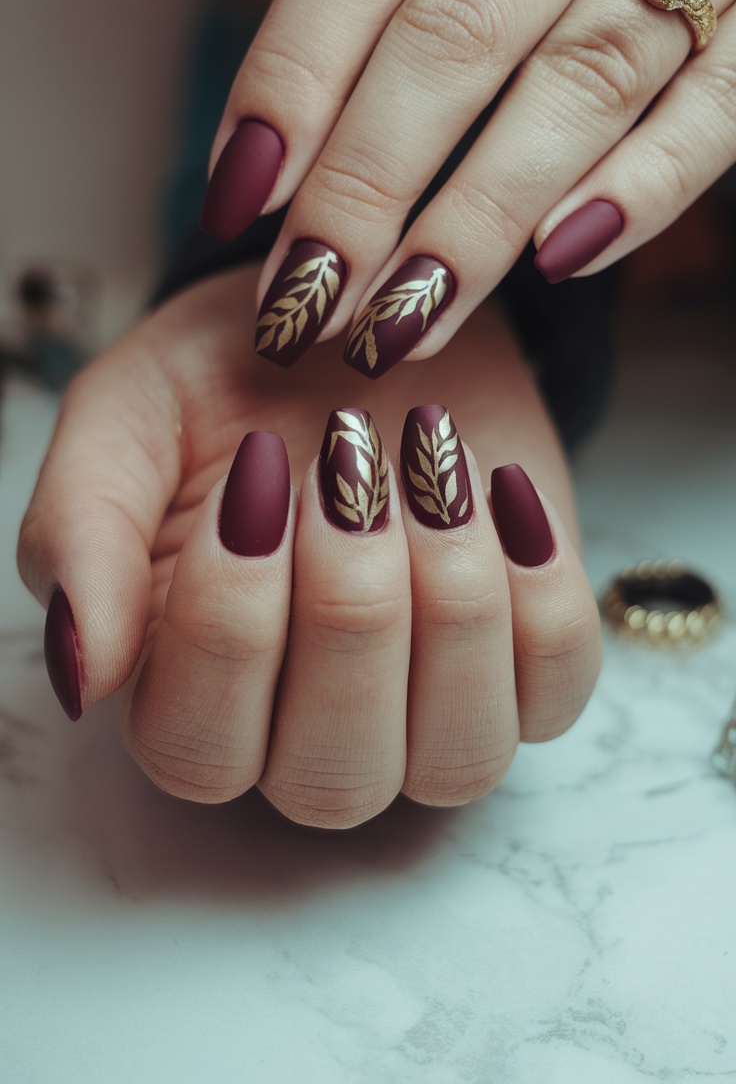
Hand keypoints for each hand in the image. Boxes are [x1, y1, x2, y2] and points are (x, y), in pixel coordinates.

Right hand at [18, 267, 599, 826]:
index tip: (254, 473)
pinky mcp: (527, 668)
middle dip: (349, 603)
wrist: (359, 320)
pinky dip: (541, 584)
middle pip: (334, 774)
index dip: (231, 619)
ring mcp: (430, 717)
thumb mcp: (125, 421)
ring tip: (432, 463)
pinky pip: (557, 689)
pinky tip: (500, 484)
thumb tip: (82, 672)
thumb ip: (81, 534)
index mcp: (185, 694)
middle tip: (348, 457)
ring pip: (457, 757)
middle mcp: (308, 737)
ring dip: (451, 596)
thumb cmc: (229, 384)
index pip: (200, 745)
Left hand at [188, 0, 735, 375]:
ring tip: (404, 319)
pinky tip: (558, 263)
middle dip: (370, 179)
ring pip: (582, 77)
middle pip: (461, 25)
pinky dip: (642, 189)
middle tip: (306, 297)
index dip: (293, 73)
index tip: (237, 196)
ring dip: (481, 216)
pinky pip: (719, 104)